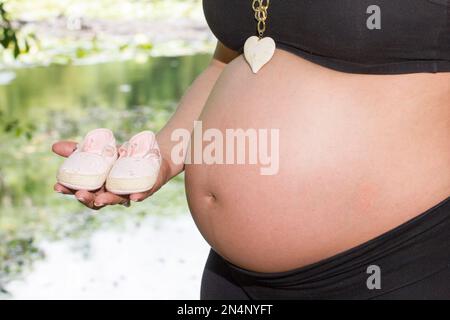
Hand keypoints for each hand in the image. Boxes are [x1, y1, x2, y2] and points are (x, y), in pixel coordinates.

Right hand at [52, 141, 169, 209]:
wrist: (153, 155)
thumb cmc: (123, 157)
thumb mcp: (101, 151)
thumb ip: (78, 150)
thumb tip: (54, 146)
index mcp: (100, 186)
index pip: (82, 192)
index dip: (70, 191)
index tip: (57, 187)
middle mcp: (113, 192)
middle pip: (97, 201)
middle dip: (87, 199)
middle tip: (79, 193)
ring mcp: (129, 192)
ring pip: (118, 200)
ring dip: (108, 200)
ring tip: (99, 199)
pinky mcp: (147, 189)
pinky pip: (142, 194)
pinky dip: (137, 196)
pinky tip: (134, 197)